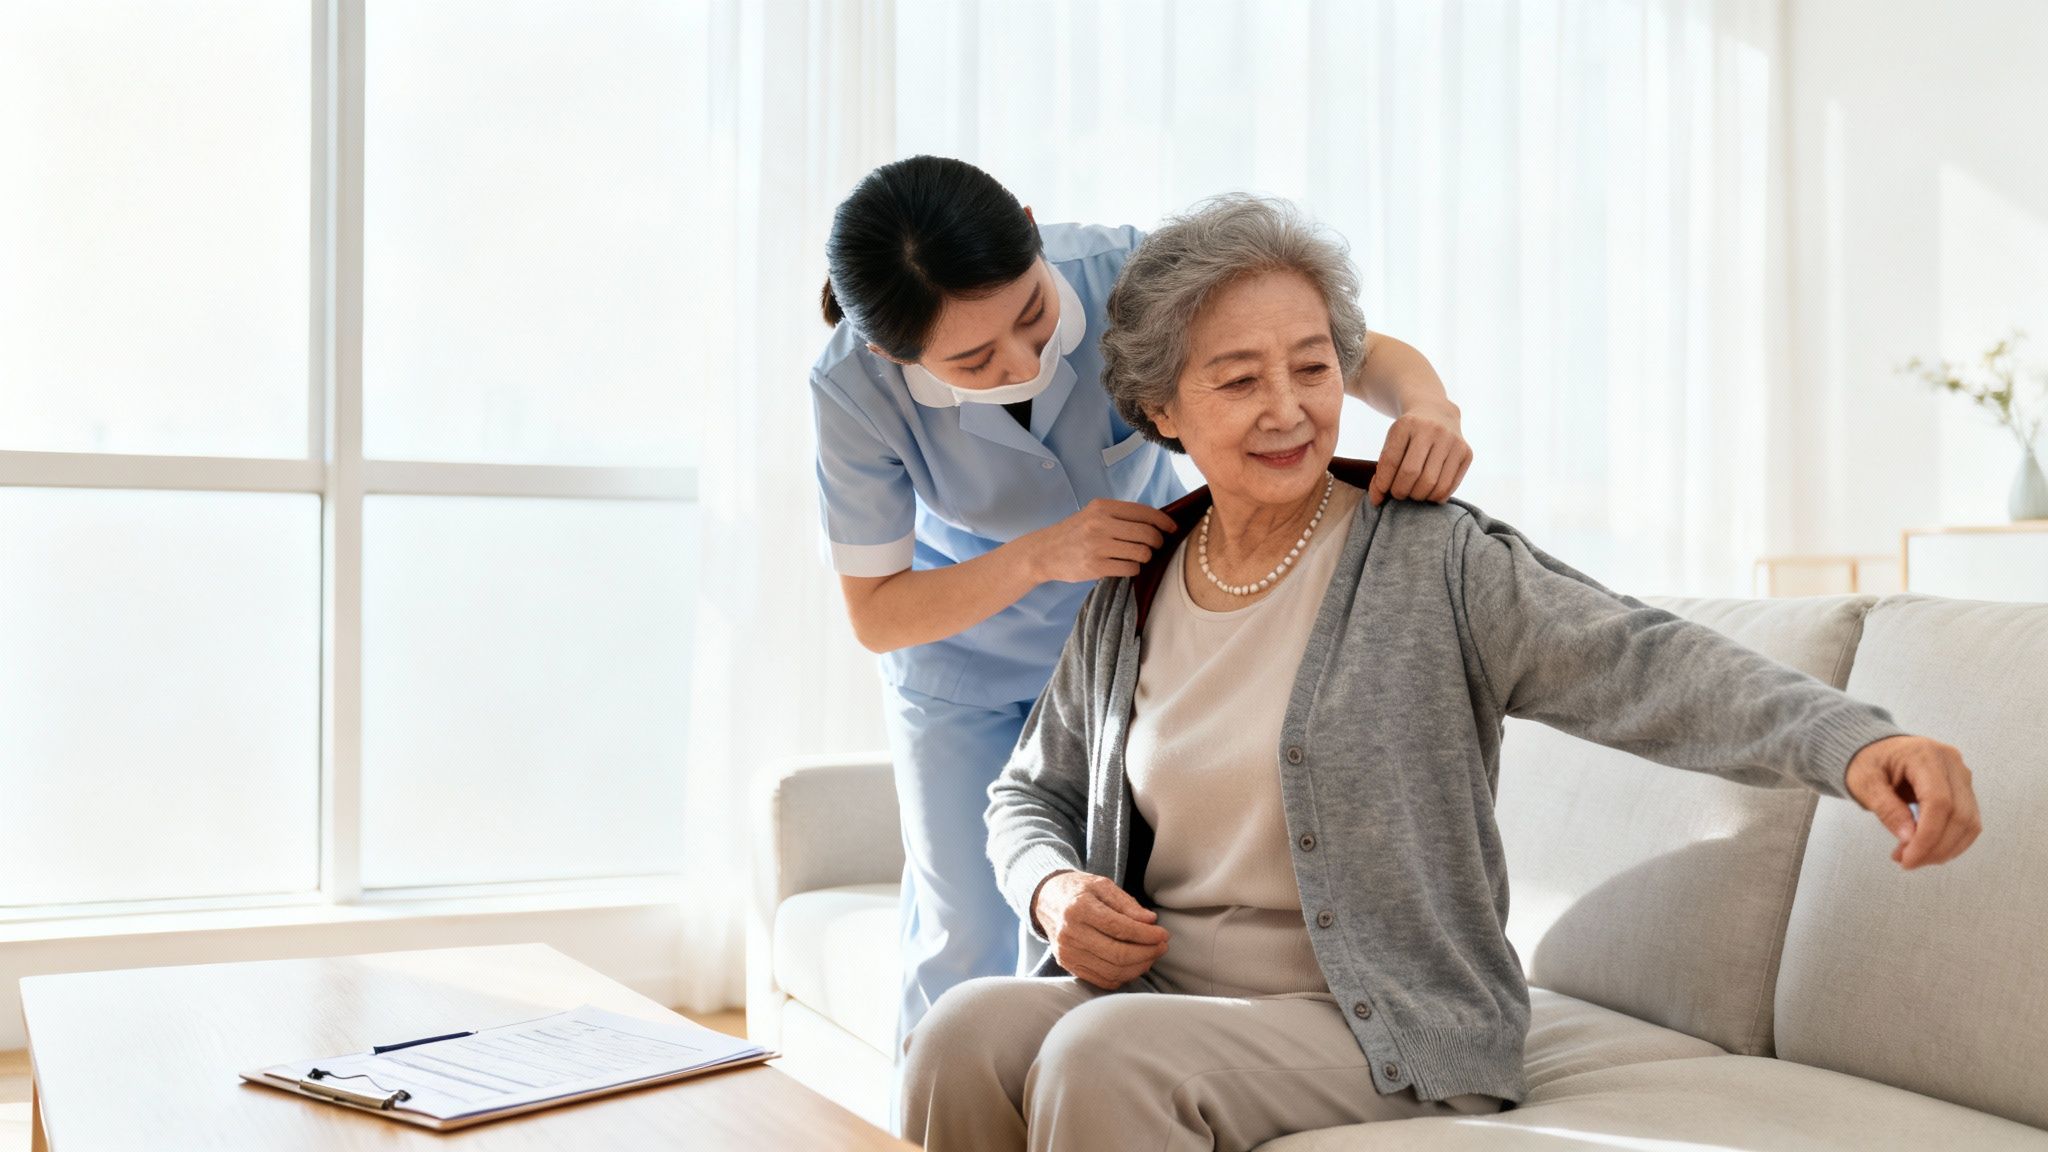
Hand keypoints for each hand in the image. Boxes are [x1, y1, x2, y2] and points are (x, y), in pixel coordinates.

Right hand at [1024, 499, 1177, 583]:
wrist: (1044, 552)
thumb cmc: (1075, 533)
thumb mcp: (1094, 514)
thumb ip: (1121, 516)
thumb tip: (1158, 521)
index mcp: (1103, 507)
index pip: (1144, 512)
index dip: (1163, 521)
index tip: (1172, 528)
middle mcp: (1100, 524)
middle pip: (1147, 533)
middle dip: (1157, 542)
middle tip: (1155, 546)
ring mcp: (1097, 546)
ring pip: (1141, 552)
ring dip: (1145, 557)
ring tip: (1137, 557)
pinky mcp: (1095, 567)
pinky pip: (1130, 569)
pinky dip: (1133, 569)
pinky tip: (1125, 566)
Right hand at [1029, 870, 1170, 989]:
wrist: (1048, 901)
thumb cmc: (1079, 891)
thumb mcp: (1102, 885)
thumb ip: (1127, 903)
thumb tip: (1150, 921)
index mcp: (1079, 908)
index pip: (1119, 928)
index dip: (1146, 934)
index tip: (1163, 934)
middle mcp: (1070, 933)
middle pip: (1117, 954)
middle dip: (1147, 953)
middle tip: (1162, 946)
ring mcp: (1067, 953)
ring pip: (1112, 971)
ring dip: (1139, 966)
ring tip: (1151, 955)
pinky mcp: (1068, 965)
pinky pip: (1102, 980)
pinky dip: (1123, 977)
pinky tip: (1134, 964)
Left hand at [1368, 401, 1472, 506]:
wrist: (1437, 413)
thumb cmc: (1409, 435)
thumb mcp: (1392, 443)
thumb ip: (1382, 470)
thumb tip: (1377, 500)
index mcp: (1406, 424)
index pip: (1390, 461)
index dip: (1383, 483)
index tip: (1381, 493)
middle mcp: (1432, 429)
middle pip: (1411, 474)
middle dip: (1400, 492)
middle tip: (1398, 494)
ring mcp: (1452, 440)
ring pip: (1432, 483)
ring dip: (1418, 496)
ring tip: (1413, 494)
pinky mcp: (1466, 452)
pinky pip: (1449, 486)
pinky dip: (1436, 497)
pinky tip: (1429, 493)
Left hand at [1843, 735, 1982, 868]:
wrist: (1876, 749)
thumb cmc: (1867, 762)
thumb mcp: (1865, 783)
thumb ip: (1887, 808)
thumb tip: (1909, 838)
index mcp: (1925, 755)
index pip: (1939, 802)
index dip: (1928, 836)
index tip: (1908, 859)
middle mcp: (1951, 762)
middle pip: (1959, 815)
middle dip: (1935, 847)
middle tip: (1907, 862)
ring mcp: (1962, 775)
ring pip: (1969, 822)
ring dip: (1945, 849)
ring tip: (1913, 857)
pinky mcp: (1964, 789)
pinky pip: (1968, 822)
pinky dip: (1951, 842)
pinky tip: (1927, 850)